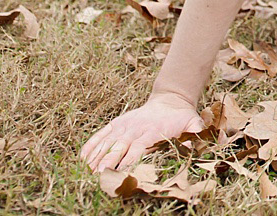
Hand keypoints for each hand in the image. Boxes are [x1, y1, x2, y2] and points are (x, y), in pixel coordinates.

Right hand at [80, 91, 202, 172]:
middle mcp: (134, 129)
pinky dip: (90, 146)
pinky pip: (100, 136)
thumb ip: (194, 135)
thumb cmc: (182, 118)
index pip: (137, 149)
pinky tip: (82, 159)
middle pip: (118, 148)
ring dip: (95, 158)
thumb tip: (191, 146)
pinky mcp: (115, 124)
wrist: (170, 100)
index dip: (127, 162)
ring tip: (86, 173)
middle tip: (98, 177)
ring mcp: (123, 126)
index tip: (119, 174)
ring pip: (106, 143)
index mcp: (151, 132)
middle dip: (107, 163)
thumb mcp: (193, 125)